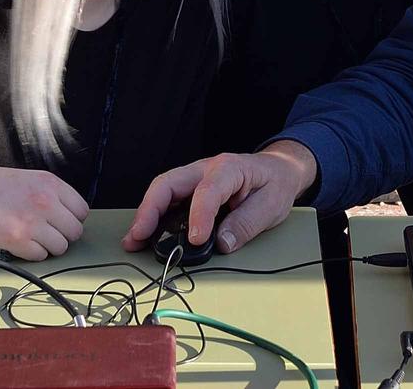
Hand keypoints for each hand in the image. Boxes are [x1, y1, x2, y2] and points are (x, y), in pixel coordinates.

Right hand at [0, 165, 87, 260]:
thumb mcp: (25, 178)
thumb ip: (48, 193)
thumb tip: (65, 214)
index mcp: (50, 183)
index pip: (82, 210)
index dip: (71, 219)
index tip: (60, 222)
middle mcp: (46, 201)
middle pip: (75, 231)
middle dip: (62, 235)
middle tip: (44, 233)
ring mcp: (32, 222)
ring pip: (60, 247)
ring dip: (47, 247)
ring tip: (30, 238)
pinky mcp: (17, 241)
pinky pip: (40, 256)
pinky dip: (31, 254)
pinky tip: (17, 243)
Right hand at [123, 142, 316, 255]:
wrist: (278, 171)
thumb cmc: (275, 184)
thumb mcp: (272, 204)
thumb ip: (248, 223)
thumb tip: (223, 244)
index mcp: (228, 168)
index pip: (207, 190)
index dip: (199, 216)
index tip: (197, 240)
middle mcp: (205, 170)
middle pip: (169, 183)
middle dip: (150, 210)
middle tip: (138, 236)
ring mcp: (195, 179)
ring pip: (162, 192)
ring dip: (146, 216)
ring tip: (134, 241)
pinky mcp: (191, 192)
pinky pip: (168, 202)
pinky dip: (154, 218)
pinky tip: (147, 236)